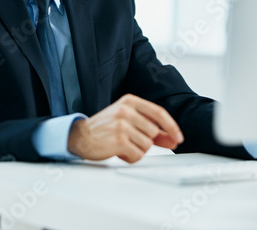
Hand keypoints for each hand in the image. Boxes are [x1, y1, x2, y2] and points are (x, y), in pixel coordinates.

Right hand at [68, 94, 183, 163]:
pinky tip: (119, 151)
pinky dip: (131, 157)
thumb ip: (152, 129)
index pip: (159, 113)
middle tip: (130, 139)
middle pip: (154, 131)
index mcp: (130, 101)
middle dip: (146, 140)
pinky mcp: (118, 140)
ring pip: (147, 145)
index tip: (178, 138)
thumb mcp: (128, 121)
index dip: (171, 126)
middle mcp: (125, 110)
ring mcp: (121, 125)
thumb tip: (173, 138)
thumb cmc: (106, 128)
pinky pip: (138, 155)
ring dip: (138, 149)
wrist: (81, 135)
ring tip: (123, 144)